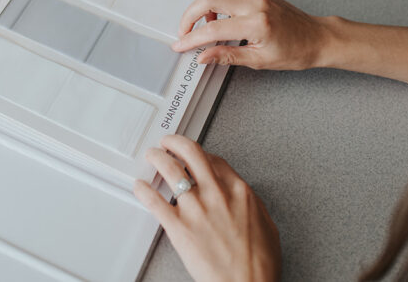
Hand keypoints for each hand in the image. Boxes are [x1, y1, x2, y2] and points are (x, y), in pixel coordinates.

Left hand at [134, 135, 280, 281]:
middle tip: (167, 143)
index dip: (200, 153)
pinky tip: (140, 186)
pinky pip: (155, 201)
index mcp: (239, 192)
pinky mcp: (179, 227)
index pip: (214, 160)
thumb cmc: (258, 264)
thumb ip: (252, 206)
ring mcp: (196, 209)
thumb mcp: (267, 226)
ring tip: (152, 156)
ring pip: (170, 169)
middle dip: (175, 143)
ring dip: (157, 158)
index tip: (193, 154)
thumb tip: (244, 198)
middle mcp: (216, 194)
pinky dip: (144, 190)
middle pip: (191, 153)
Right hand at [172, 0, 330, 69]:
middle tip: (185, 31)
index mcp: (257, 23)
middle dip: (190, 15)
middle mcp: (256, 2)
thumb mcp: (260, 60)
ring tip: (205, 20)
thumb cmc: (296, 51)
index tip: (181, 45)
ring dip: (203, 0)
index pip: (214, 28)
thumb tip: (204, 56)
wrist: (317, 38)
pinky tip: (218, 9)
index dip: (192, 38)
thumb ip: (227, 56)